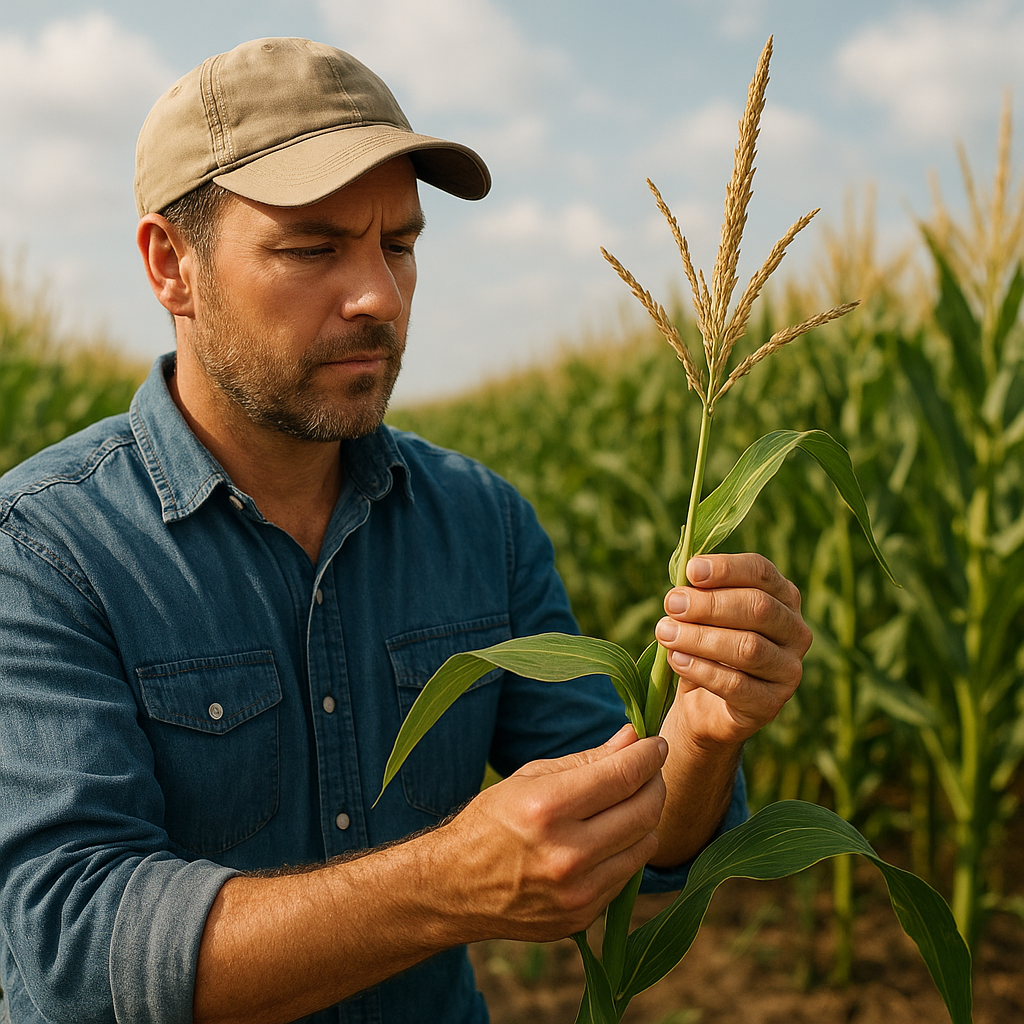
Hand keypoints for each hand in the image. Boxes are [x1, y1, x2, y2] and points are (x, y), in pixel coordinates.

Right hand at [438, 725, 666, 941]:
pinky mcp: (583, 917)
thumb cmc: (492, 821)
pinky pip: (627, 875)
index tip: (655, 743)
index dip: (648, 754)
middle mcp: (566, 854)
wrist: (454, 888)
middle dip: (654, 783)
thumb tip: (633, 737)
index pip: (623, 775)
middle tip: (648, 770)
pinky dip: (627, 850)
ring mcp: (578, 892)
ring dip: (645, 818)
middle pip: (644, 811)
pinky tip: (607, 837)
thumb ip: (588, 760)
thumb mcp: (532, 778)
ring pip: (645, 845)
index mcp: (547, 808)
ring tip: (626, 803)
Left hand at [654, 553, 811, 747]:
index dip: (727, 569)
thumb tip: (687, 578)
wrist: (705, 704)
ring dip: (700, 638)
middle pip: (758, 608)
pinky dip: (701, 669)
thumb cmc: (706, 647)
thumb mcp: (702, 615)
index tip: (691, 570)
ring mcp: (788, 670)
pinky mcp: (771, 704)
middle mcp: (794, 631)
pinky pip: (737, 684)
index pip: (761, 572)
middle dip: (709, 604)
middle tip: (671, 603)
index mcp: (782, 597)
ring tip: (665, 633)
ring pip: (748, 647)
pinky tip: (676, 659)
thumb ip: (699, 594)